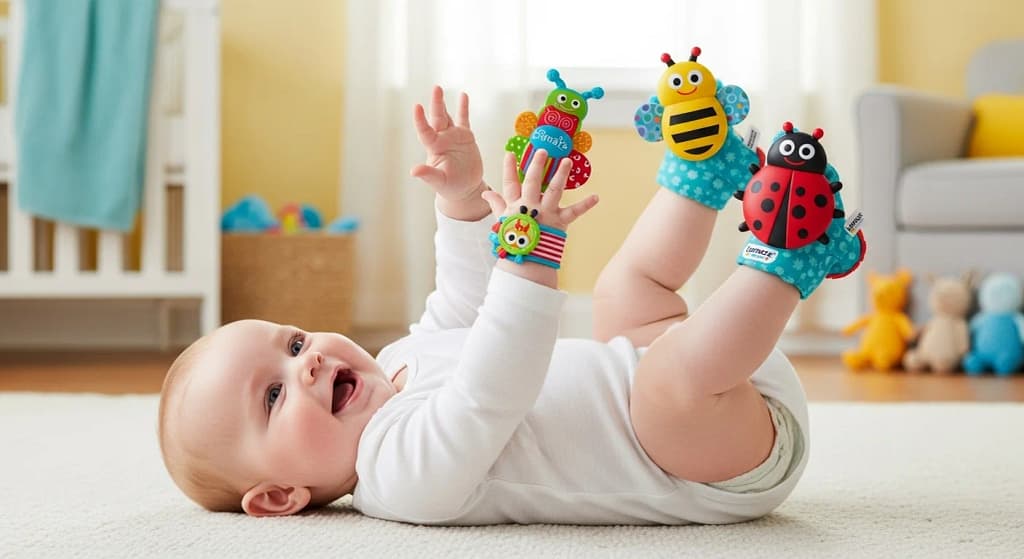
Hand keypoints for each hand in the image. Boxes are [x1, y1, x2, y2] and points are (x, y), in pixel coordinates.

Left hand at [411, 86, 484, 204]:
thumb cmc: (450, 186)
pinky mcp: (465, 137)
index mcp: (434, 148)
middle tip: (436, 89)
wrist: (466, 187)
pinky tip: (463, 95)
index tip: (417, 107)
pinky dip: (463, 107)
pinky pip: (464, 119)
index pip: (425, 131)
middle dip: (436, 103)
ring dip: (443, 103)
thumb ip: (428, 174)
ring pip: (447, 116)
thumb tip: (414, 171)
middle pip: (437, 118)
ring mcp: (453, 136)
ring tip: (439, 89)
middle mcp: (442, 139)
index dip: (420, 119)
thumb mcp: (439, 181)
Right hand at [482, 150, 597, 232]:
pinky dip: (586, 205)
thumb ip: (496, 204)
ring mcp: (546, 213)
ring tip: (567, 161)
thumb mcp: (502, 220)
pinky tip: (596, 197)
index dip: (509, 168)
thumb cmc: (514, 239)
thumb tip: (485, 192)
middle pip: (533, 182)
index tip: (509, 153)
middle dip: (537, 165)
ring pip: (554, 190)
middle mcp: (531, 206)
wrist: (527, 261)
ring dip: (561, 175)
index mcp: (516, 205)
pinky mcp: (559, 222)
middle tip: (542, 150)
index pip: (510, 184)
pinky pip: (574, 212)